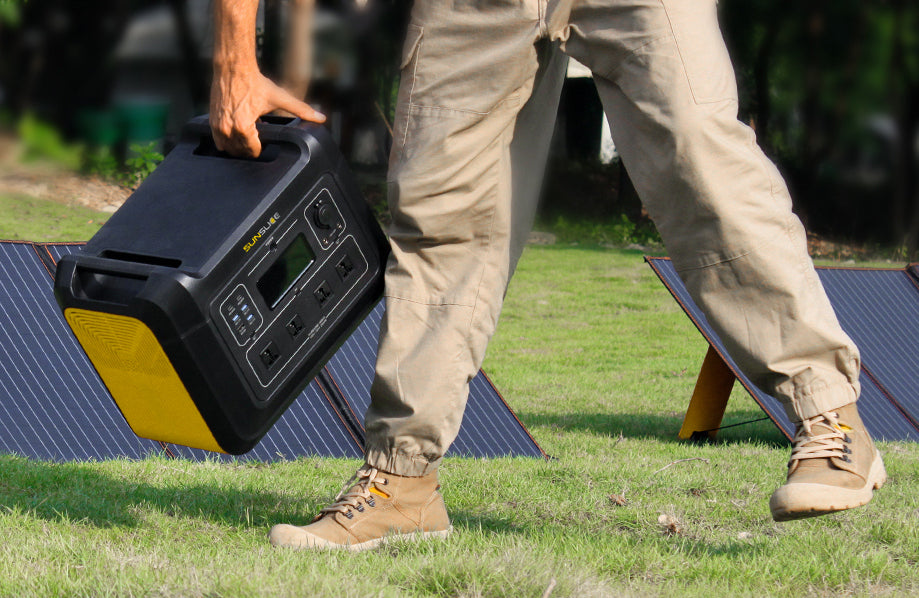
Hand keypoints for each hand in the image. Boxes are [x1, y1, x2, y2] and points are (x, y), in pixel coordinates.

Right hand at [209, 65, 325, 157]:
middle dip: (252, 147)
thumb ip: (301, 110)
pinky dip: (228, 139)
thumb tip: (321, 118)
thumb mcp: (280, 97)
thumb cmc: (255, 82)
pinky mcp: (211, 121)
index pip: (254, 152)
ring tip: (249, 131)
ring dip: (240, 145)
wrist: (233, 67)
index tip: (266, 138)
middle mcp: (228, 129)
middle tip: (259, 134)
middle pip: (241, 152)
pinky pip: (219, 141)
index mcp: (244, 127)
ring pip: (229, 149)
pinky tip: (238, 128)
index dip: (263, 147)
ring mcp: (217, 126)